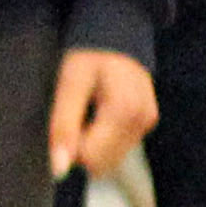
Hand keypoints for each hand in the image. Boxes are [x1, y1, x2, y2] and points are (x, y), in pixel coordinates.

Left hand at [49, 48, 157, 178]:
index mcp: (125, 110)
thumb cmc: (90, 58)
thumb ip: (63, 127)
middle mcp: (142, 120)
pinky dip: (102, 141)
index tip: (66, 122)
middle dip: (81, 149)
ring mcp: (147, 123)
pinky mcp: (146, 124)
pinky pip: (118, 149)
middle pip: (102, 162)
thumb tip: (59, 168)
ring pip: (110, 159)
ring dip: (91, 146)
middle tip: (76, 117)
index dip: (70, 147)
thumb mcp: (69, 86)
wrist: (116, 39)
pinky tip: (97, 118)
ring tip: (86, 115)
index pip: (91, 157)